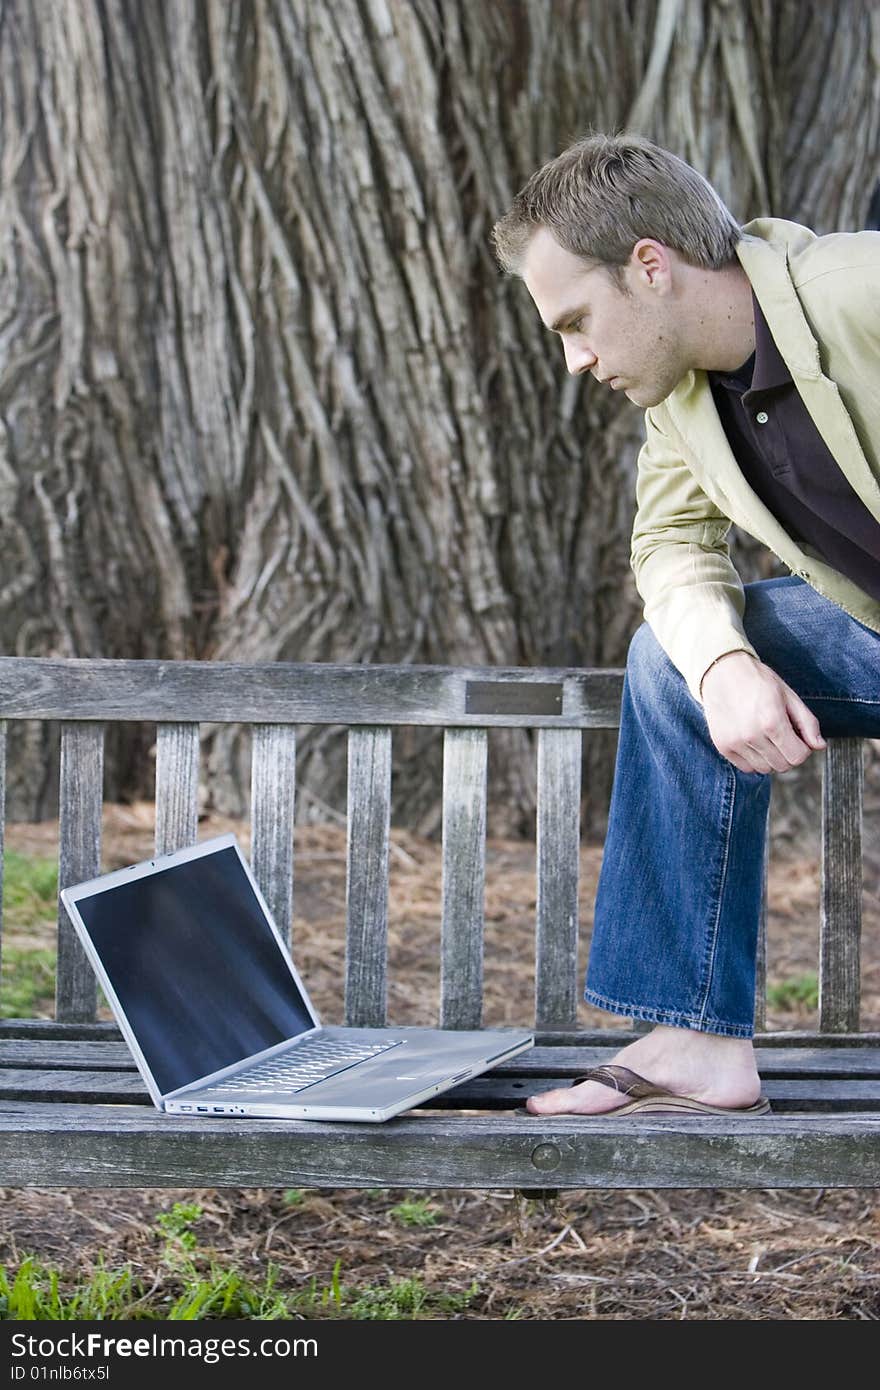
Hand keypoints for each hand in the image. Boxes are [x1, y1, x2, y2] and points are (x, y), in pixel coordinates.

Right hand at [699, 651, 826, 773]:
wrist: (722, 671)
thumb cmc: (758, 681)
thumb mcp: (789, 696)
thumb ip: (807, 722)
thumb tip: (819, 746)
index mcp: (772, 721)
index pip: (798, 756)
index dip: (803, 749)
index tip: (798, 737)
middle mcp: (752, 735)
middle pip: (782, 766)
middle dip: (788, 754)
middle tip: (783, 736)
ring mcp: (735, 742)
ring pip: (764, 769)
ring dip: (771, 758)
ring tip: (767, 738)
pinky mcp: (723, 746)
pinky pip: (746, 767)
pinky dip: (753, 759)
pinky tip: (753, 741)